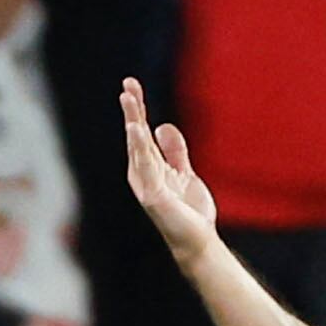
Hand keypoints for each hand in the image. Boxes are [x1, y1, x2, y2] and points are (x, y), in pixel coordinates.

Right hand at [120, 76, 220, 267]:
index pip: (141, 132)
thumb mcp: (183, 172)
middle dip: (133, 109)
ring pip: (138, 148)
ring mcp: (146, 184)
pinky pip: (146, 167)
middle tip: (128, 84)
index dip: (137, 108)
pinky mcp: (154, 196)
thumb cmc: (188, 210)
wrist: (197, 240)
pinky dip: (140, 148)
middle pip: (136, 135)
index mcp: (149, 166)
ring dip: (133, 123)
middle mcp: (143, 173)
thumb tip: (161, 126)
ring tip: (129, 100)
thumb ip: (174, 151)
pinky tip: (137, 130)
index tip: (131, 84)